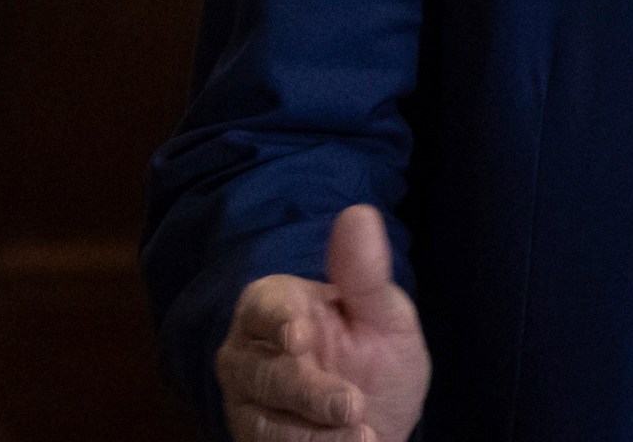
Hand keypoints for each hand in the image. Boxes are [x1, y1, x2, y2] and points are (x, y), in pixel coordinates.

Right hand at [217, 205, 430, 441]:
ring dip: (313, 436)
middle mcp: (248, 355)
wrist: (385, 425)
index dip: (277, 322)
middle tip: (353, 405)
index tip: (299, 337)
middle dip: (310, 392)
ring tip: (365, 438)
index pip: (263, 309)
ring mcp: (247, 405)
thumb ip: (365, 275)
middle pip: (264, 374)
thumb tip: (358, 213)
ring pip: (263, 423)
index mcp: (275, 307)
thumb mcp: (384, 317)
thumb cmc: (379, 359)